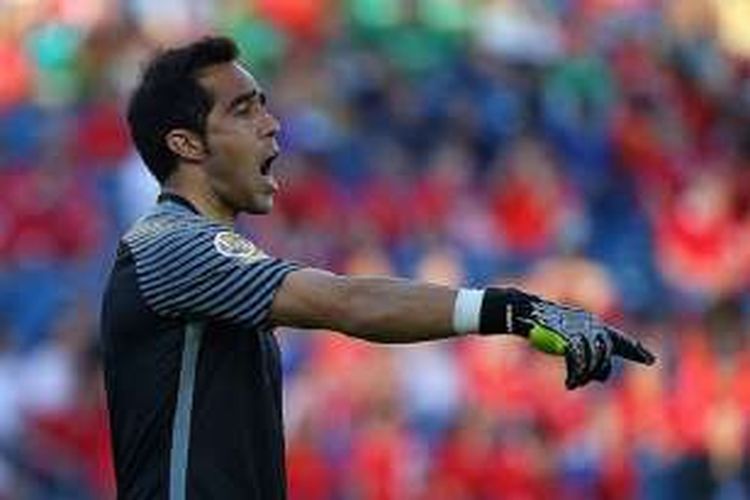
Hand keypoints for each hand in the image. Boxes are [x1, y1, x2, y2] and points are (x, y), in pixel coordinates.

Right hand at [520, 300, 655, 389]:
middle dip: (597, 371)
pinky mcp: (569, 340)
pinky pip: (579, 365)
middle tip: (581, 379)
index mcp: (592, 324)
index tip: (651, 360)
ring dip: (583, 377)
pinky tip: (569, 384)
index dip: (635, 350)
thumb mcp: (568, 339)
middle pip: (605, 355)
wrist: (526, 313)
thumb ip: (587, 352)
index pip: (618, 339)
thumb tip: (601, 375)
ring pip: (594, 363)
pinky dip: (576, 377)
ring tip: (573, 383)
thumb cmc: (544, 328)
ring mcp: (580, 332)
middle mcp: (590, 326)